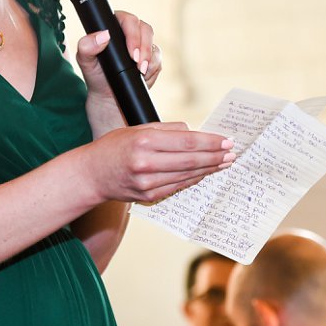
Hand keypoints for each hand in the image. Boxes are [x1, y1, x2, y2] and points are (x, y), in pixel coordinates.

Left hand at [75, 14, 162, 132]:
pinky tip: (144, 75)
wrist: (108, 95)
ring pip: (153, 44)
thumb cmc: (94, 73)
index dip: (132, 34)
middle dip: (144, 47)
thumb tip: (103, 35)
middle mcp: (129, 32)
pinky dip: (153, 67)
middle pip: (145, 29)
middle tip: (137, 64)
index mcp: (113, 26)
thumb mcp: (85, 60)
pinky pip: (158, 58)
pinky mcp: (151, 57)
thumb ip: (87, 46)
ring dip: (149, 58)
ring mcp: (142, 44)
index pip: (127, 20)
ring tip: (141, 71)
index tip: (130, 53)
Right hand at [79, 122, 233, 203]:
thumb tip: (193, 132)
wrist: (92, 174)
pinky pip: (178, 186)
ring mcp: (147, 182)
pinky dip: (194, 179)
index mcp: (144, 141)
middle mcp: (146, 163)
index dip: (210, 142)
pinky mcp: (149, 196)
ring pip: (187, 175)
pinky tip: (204, 173)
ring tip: (224, 163)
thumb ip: (166, 129)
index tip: (226, 141)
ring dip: (209, 169)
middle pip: (191, 160)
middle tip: (232, 153)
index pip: (186, 141)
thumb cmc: (114, 147)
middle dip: (215, 156)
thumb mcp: (137, 129)